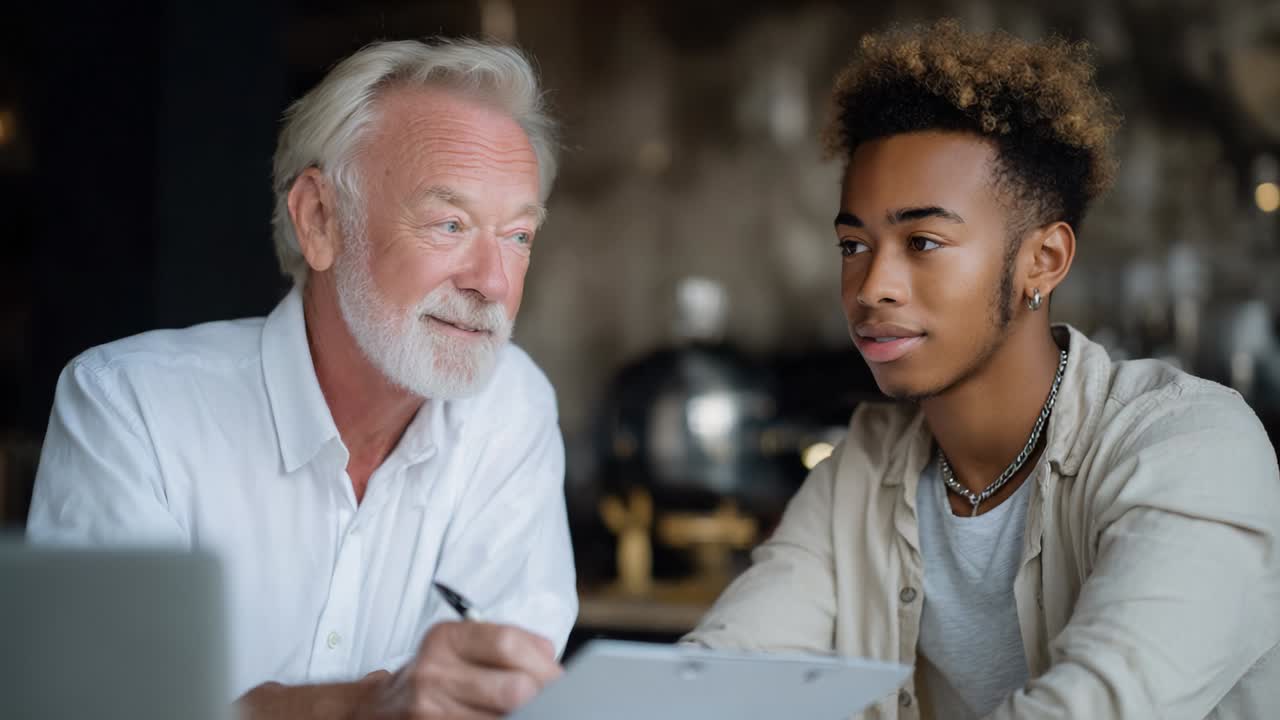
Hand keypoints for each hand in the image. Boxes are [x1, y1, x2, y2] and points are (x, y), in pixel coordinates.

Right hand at [358, 621, 561, 718]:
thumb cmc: (434, 676)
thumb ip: (507, 645)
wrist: (380, 709)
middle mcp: (433, 672)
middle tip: (554, 703)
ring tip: (530, 713)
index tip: (559, 679)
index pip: (507, 643)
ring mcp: (428, 711)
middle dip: (542, 698)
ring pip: (502, 719)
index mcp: (445, 639)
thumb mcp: (461, 647)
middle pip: (512, 688)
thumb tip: (550, 660)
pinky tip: (505, 719)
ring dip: (526, 718)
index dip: (542, 664)